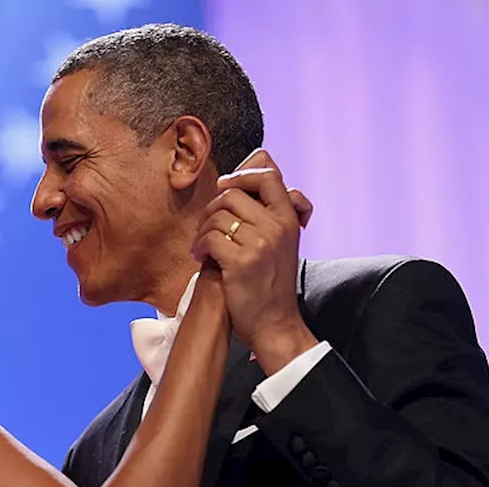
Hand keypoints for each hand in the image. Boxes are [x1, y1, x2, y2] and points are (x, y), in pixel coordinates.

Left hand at [191, 149, 319, 373]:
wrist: (274, 323)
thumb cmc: (272, 282)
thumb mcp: (282, 240)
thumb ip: (271, 206)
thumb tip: (258, 160)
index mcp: (289, 218)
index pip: (267, 175)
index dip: (242, 175)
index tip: (227, 191)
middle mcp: (277, 226)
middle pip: (233, 192)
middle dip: (213, 207)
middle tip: (208, 227)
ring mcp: (260, 243)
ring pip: (217, 214)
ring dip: (203, 229)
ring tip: (203, 245)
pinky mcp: (241, 262)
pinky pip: (210, 238)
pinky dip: (200, 246)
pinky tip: (201, 257)